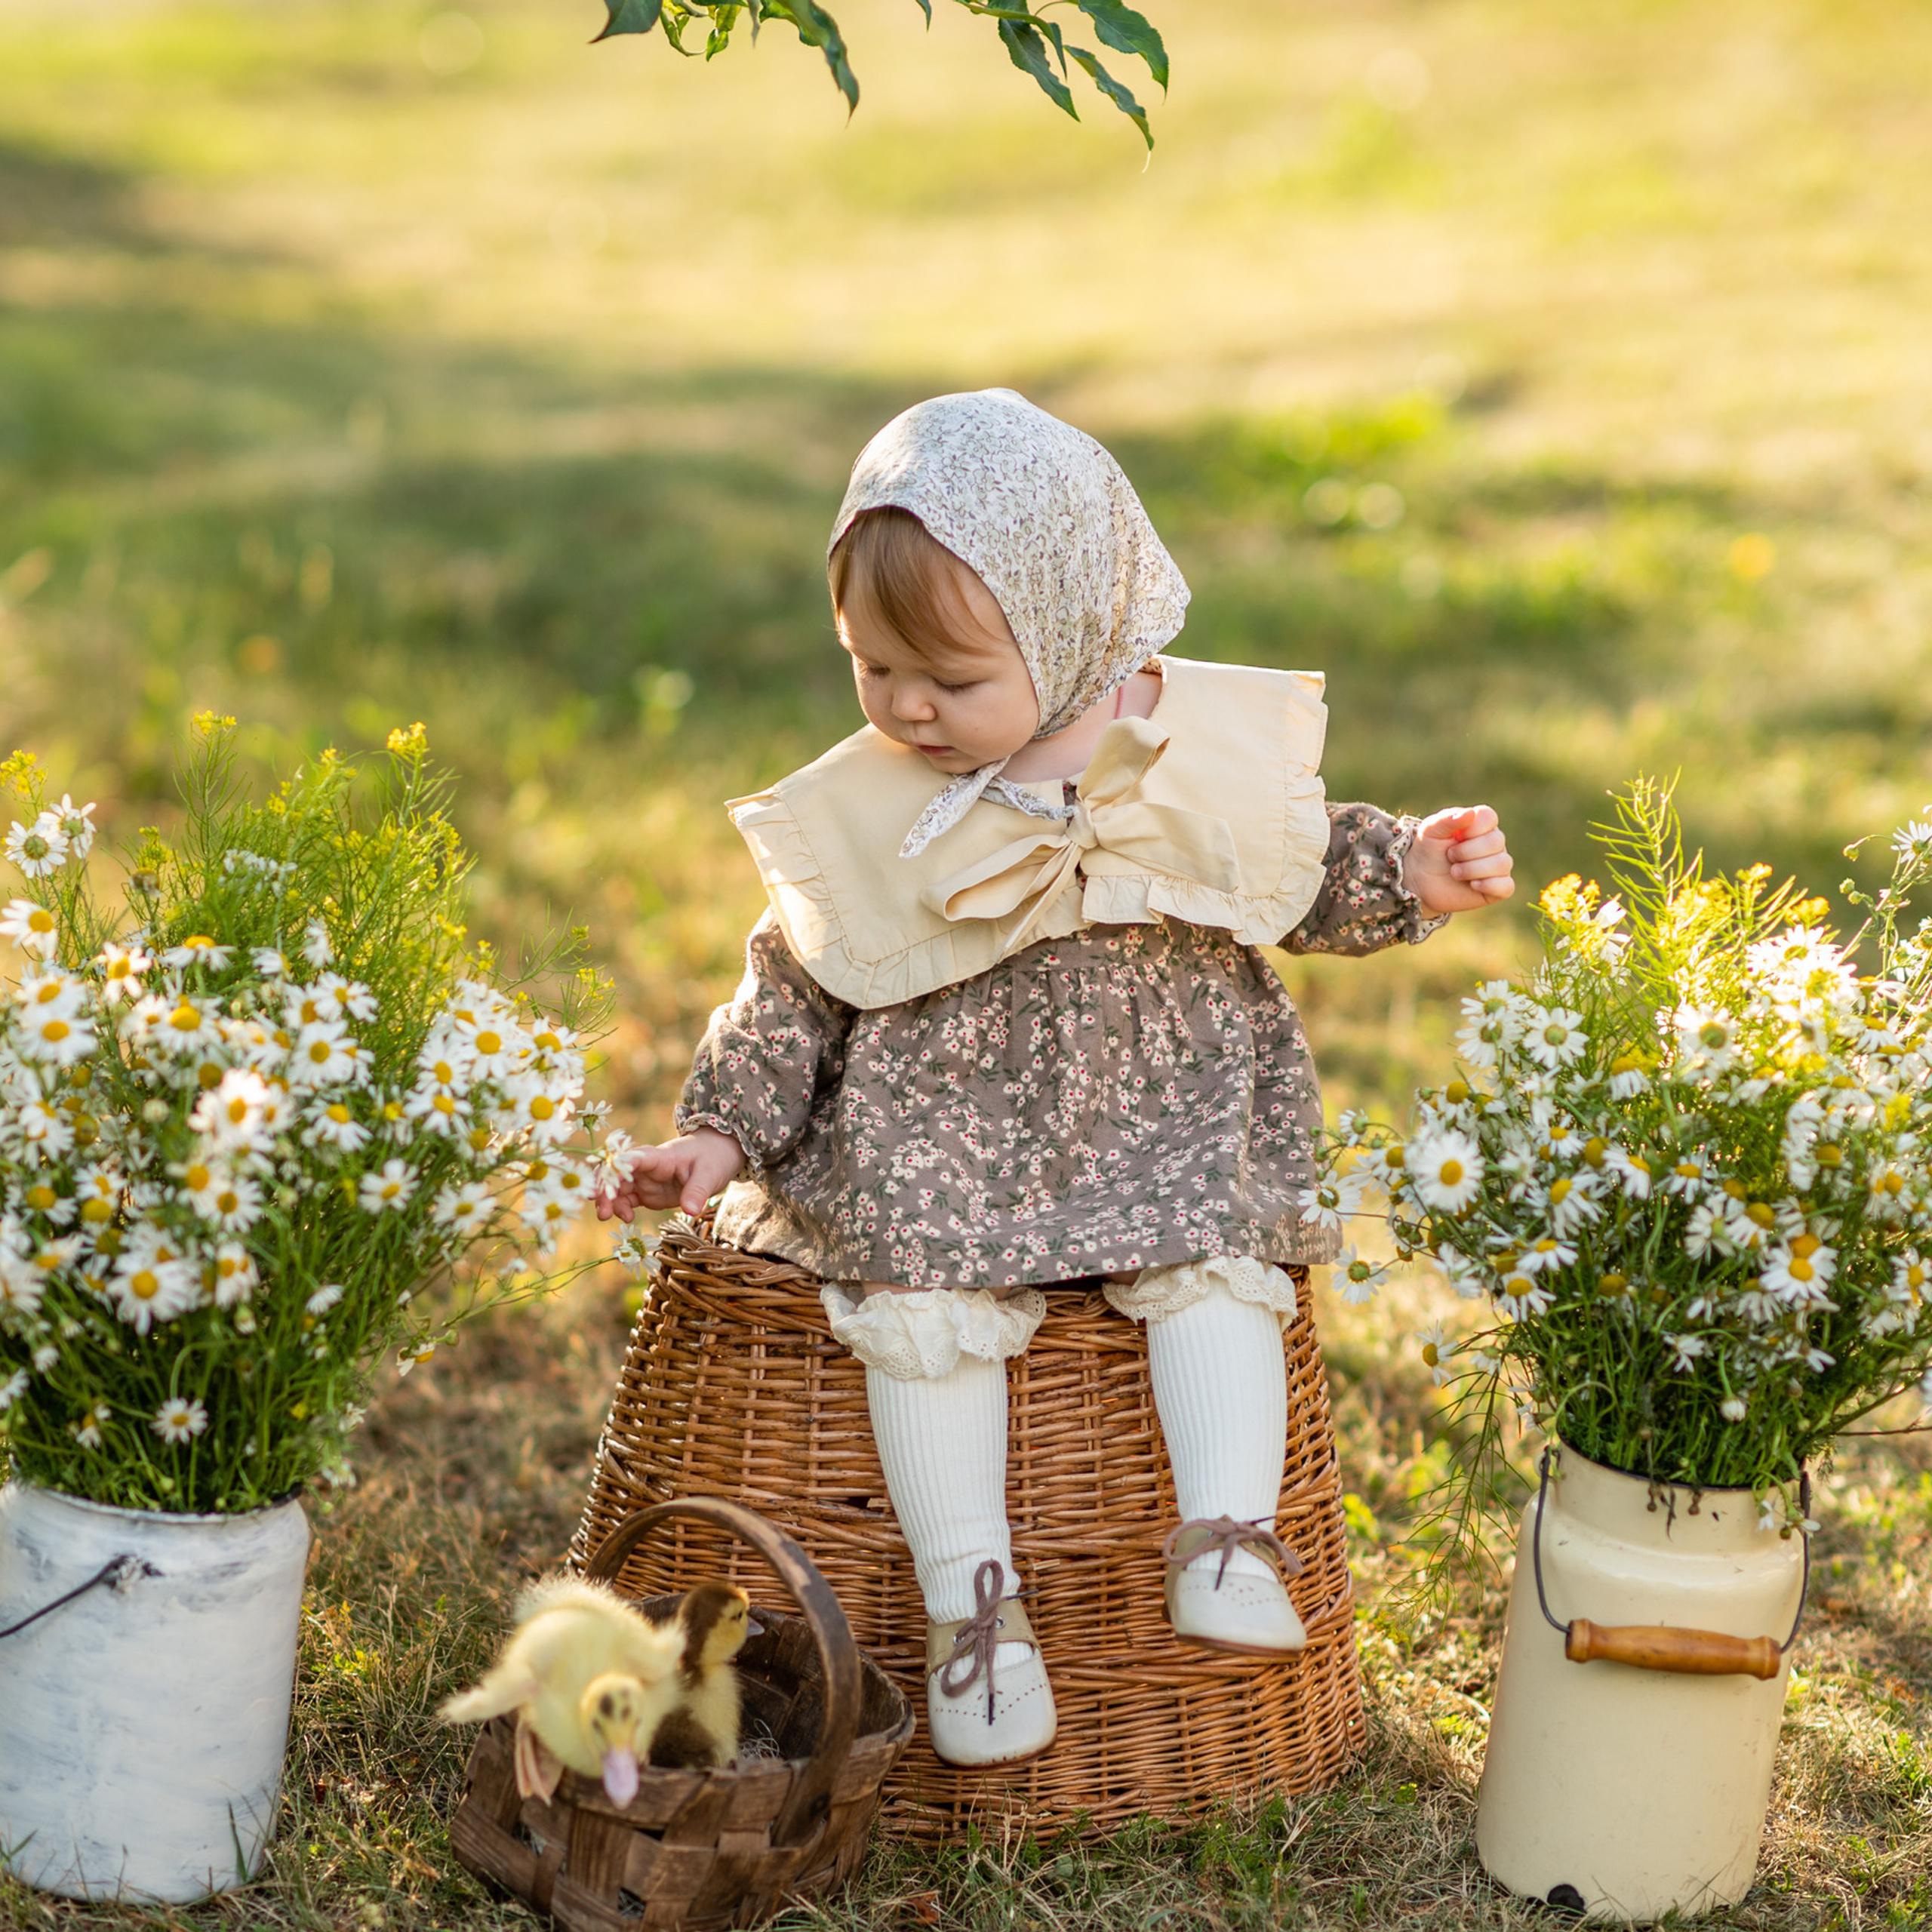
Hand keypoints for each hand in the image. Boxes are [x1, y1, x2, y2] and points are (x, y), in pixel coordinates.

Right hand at [595, 1127, 747, 1220]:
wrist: (718, 1156)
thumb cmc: (712, 1158)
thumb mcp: (709, 1174)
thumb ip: (697, 1191)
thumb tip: (690, 1211)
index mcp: (657, 1157)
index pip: (629, 1160)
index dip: (613, 1170)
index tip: (604, 1185)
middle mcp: (644, 1168)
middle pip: (615, 1175)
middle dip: (603, 1191)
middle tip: (603, 1213)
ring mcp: (644, 1181)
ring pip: (616, 1189)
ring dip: (608, 1202)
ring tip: (612, 1218)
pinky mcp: (647, 1193)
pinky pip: (626, 1200)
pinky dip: (620, 1209)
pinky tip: (627, 1219)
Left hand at [1403, 805, 1514, 914]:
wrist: (1422, 881)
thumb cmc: (1429, 851)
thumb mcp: (1430, 831)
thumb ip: (1447, 819)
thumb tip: (1470, 813)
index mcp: (1481, 824)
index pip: (1489, 817)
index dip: (1470, 829)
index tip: (1455, 837)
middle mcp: (1494, 843)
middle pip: (1496, 842)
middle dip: (1466, 852)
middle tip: (1450, 856)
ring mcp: (1498, 865)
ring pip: (1501, 864)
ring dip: (1472, 869)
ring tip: (1455, 872)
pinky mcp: (1499, 887)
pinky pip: (1507, 886)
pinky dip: (1488, 885)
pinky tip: (1472, 885)